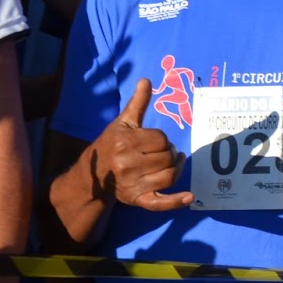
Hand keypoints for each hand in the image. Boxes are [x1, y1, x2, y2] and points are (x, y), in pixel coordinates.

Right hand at [91, 79, 192, 210]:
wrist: (92, 175)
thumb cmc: (111, 144)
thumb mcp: (122, 122)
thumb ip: (137, 103)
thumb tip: (146, 80)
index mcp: (125, 142)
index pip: (161, 139)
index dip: (162, 140)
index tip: (154, 141)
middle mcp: (126, 164)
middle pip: (167, 157)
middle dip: (170, 154)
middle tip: (163, 153)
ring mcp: (132, 184)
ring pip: (169, 176)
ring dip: (176, 169)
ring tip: (174, 163)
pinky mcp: (136, 200)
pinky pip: (158, 203)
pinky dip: (175, 201)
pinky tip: (189, 197)